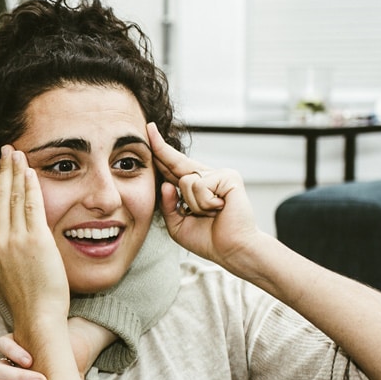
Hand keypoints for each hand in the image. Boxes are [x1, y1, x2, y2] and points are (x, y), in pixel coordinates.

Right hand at [0, 145, 70, 326]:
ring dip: (15, 171)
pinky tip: (31, 171)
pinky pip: (31, 205)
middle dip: (2, 171)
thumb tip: (18, 247)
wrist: (36, 318)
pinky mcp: (34, 240)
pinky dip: (30, 186)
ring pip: (13, 197)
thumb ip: (11, 256)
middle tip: (5, 150)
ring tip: (16, 153)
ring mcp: (14, 240)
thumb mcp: (11, 276)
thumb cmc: (30, 303)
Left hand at [148, 124, 260, 268]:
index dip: (159, 150)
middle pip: (176, 162)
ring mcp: (219, 175)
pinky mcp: (229, 177)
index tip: (149, 131)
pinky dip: (205, 203)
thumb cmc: (207, 239)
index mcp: (193, 186)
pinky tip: (219, 209)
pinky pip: (200, 186)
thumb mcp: (177, 224)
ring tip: (210, 213)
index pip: (172, 166)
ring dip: (193, 205)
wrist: (231, 250)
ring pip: (185, 181)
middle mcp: (206, 177)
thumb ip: (168, 205)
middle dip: (161, 149)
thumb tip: (166, 184)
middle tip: (149, 128)